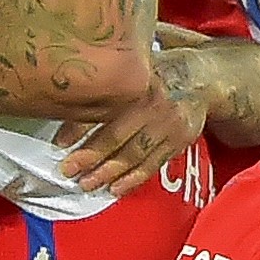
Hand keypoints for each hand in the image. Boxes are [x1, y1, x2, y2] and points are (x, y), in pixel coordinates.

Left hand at [55, 80, 205, 196]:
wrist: (201, 78)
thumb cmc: (156, 72)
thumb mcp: (131, 72)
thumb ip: (103, 91)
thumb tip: (64, 112)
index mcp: (141, 83)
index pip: (105, 109)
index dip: (80, 128)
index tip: (59, 144)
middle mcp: (157, 104)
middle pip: (119, 135)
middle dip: (92, 157)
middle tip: (69, 171)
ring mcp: (171, 125)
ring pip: (135, 154)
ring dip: (109, 172)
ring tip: (87, 184)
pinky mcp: (180, 141)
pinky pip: (153, 164)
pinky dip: (133, 179)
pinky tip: (116, 188)